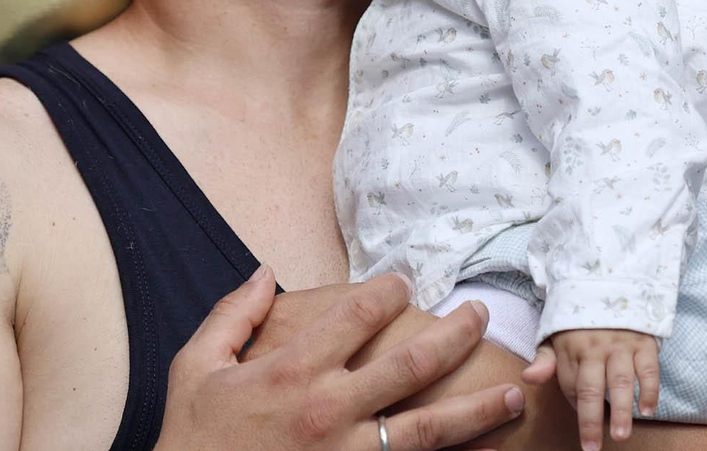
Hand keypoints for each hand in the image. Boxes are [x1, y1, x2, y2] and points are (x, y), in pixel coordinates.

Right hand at [156, 266, 526, 450]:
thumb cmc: (191, 438)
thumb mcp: (195, 367)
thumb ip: (233, 315)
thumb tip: (264, 272)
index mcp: (293, 370)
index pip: (357, 314)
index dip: (388, 289)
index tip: (405, 280)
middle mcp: (328, 410)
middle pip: (410, 365)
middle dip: (454, 334)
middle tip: (480, 312)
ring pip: (428, 429)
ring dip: (477, 408)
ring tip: (515, 390)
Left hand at [522, 328, 658, 449]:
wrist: (610, 281)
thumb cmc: (580, 319)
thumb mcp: (556, 333)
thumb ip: (544, 359)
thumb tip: (528, 378)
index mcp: (570, 347)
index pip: (569, 386)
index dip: (574, 407)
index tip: (582, 428)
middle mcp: (595, 348)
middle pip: (591, 388)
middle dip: (591, 420)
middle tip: (592, 446)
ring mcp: (621, 345)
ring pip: (621, 382)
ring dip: (621, 410)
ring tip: (620, 435)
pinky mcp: (644, 342)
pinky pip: (649, 369)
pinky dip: (650, 390)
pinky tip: (647, 410)